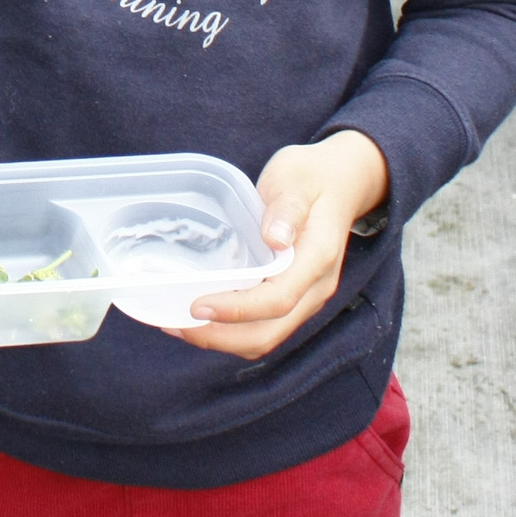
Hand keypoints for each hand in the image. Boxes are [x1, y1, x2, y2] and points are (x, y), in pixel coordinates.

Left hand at [173, 132, 390, 361]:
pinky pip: (263, 326)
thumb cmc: (312, 177)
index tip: (197, 306)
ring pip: (265, 337)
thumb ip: (287, 207)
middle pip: (268, 332)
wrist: (341, 182)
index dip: (236, 310)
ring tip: (178, 324)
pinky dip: (230, 330)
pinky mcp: (293, 296)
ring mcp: (305, 296)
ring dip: (222, 339)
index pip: (278, 299)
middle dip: (220, 337)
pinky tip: (200, 315)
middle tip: (174, 323)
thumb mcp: (296, 179)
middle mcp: (314, 287)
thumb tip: (275, 239)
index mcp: (317, 258)